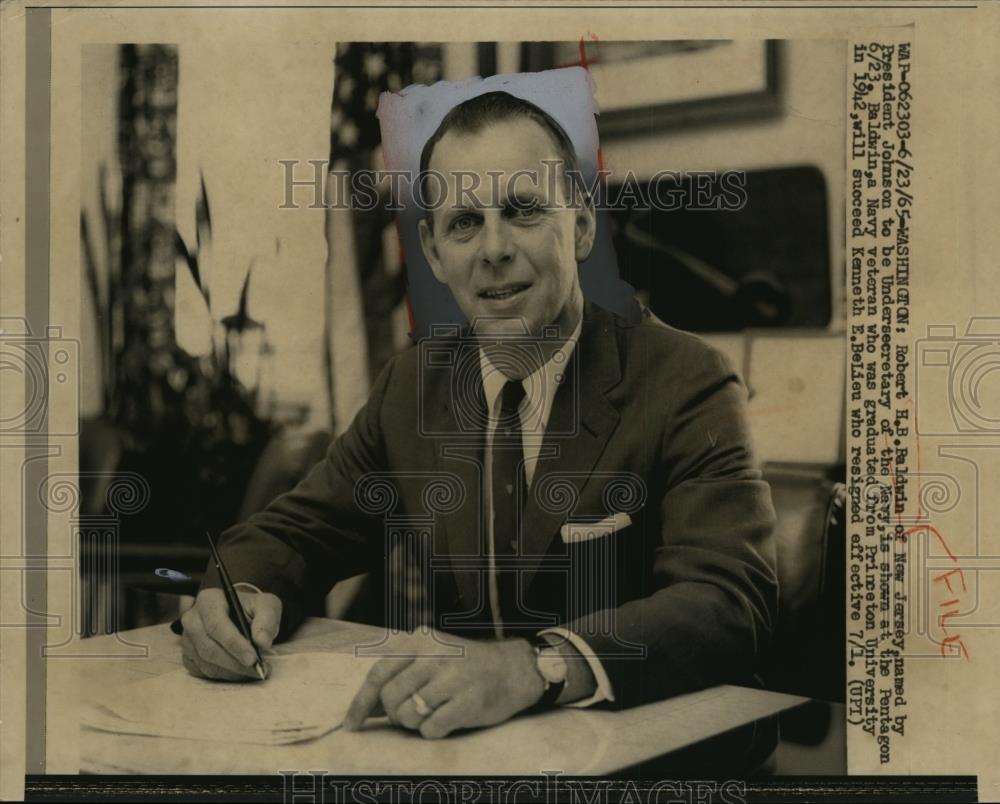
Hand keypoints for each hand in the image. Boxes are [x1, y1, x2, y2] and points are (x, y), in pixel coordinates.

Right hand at [180, 587, 280, 680]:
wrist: (239, 614)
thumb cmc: (252, 609)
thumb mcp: (266, 605)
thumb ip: (267, 620)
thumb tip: (262, 642)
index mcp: (208, 600)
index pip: (217, 626)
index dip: (235, 644)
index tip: (253, 659)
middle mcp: (192, 619)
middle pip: (209, 648)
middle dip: (236, 663)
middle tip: (259, 670)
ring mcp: (187, 639)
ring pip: (207, 663)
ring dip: (232, 672)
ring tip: (254, 671)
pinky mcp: (188, 656)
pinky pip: (204, 672)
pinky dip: (225, 675)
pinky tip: (241, 671)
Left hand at [342, 630, 544, 737]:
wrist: (513, 669)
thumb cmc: (465, 666)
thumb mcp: (431, 657)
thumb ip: (399, 676)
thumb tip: (365, 709)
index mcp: (421, 641)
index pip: (379, 674)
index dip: (361, 702)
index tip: (352, 724)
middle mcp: (435, 656)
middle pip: (390, 698)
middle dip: (395, 714)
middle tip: (411, 713)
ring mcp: (452, 678)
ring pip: (408, 715)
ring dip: (415, 723)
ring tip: (433, 712)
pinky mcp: (467, 702)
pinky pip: (430, 729)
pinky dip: (433, 731)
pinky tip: (448, 718)